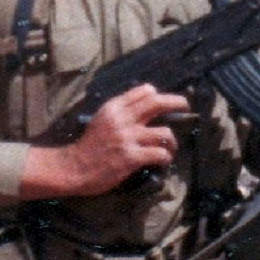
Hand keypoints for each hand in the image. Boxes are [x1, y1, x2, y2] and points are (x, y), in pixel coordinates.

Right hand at [21, 84, 188, 198]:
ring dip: (172, 141)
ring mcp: (128, 138)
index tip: (165, 102)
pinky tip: (164, 161)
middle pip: (158, 103)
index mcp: (114, 107)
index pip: (144, 91)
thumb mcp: (102, 119)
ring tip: (170, 148)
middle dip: (177, 102)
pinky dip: (166, 157)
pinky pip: (159, 153)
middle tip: (186, 106)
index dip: (158, 95)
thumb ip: (121, 109)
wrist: (74, 168)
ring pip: (164, 132)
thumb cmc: (89, 145)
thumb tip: (147, 98)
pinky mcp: (131, 157)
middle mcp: (122, 119)